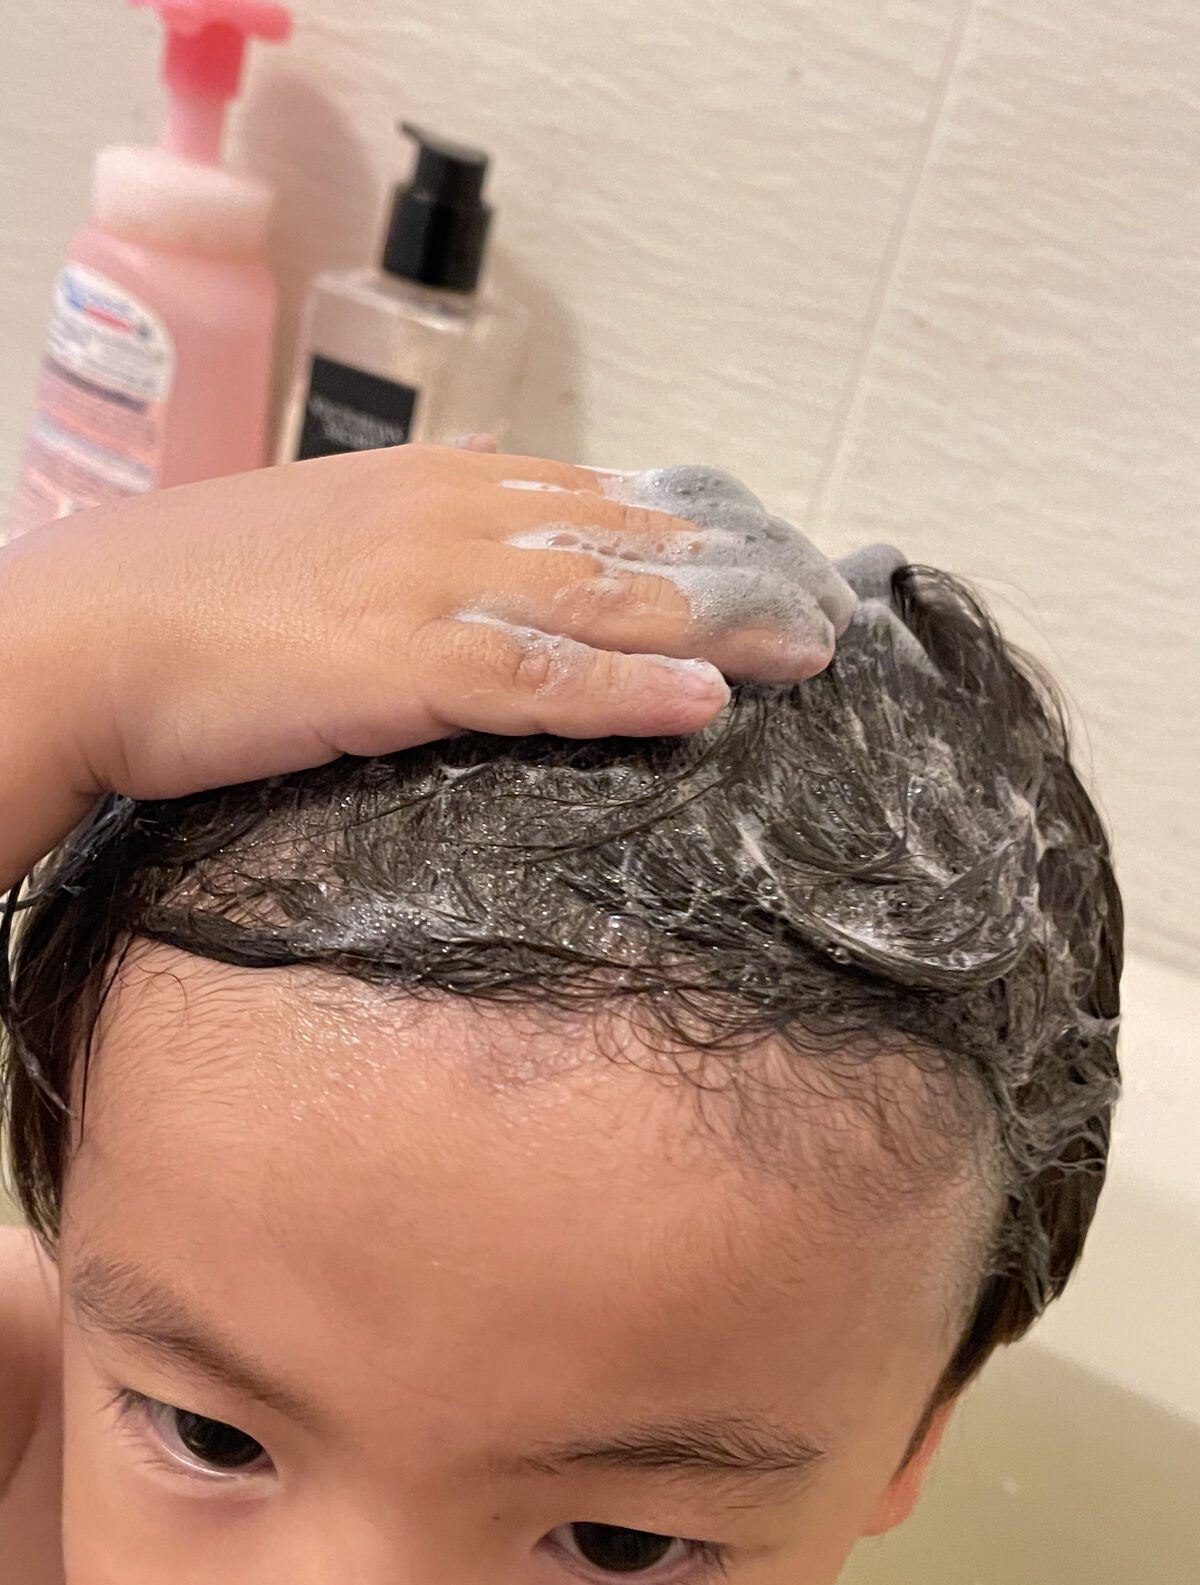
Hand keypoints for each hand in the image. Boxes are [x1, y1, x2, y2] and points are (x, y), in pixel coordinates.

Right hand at [0, 444, 847, 886]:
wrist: (87, 632)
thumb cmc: (201, 593)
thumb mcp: (335, 530)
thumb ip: (434, 520)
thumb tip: (510, 495)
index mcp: (443, 483)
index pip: (606, 499)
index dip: (703, 533)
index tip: (778, 561)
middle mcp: (454, 515)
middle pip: (630, 544)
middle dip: (741, 577)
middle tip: (830, 612)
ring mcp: (431, 584)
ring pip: (605, 602)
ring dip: (719, 626)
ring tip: (808, 652)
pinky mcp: (399, 663)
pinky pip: (538, 679)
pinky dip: (627, 692)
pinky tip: (706, 703)